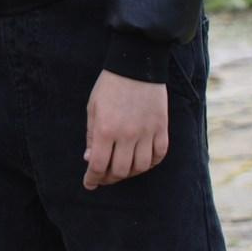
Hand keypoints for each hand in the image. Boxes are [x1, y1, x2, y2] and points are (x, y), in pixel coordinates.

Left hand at [84, 72, 169, 187]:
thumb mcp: (93, 109)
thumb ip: (91, 136)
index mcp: (106, 129)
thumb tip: (90, 159)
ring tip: (121, 169)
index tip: (89, 184)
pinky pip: (159, 154)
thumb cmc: (109, 87)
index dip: (92, 178)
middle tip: (103, 177)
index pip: (98, 165)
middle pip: (120, 170)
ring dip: (130, 172)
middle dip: (109, 178)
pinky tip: (142, 161)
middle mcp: (127, 134)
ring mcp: (147, 132)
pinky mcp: (161, 128)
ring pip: (141, 166)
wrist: (136, 66)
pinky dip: (151, 162)